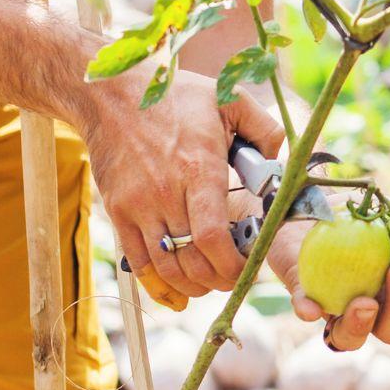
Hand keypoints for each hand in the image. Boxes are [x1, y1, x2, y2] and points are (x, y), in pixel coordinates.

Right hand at [83, 70, 282, 303]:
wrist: (111, 94)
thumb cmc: (174, 96)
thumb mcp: (229, 97)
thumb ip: (264, 128)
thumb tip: (278, 160)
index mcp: (198, 169)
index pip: (213, 237)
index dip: (232, 264)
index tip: (247, 267)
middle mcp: (166, 193)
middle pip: (193, 259)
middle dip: (219, 278)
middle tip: (234, 277)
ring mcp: (138, 206)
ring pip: (167, 267)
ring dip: (192, 285)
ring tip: (210, 282)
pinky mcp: (118, 212)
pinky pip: (138, 262)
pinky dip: (158, 286)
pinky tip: (177, 295)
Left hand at [267, 220, 389, 350]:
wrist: (317, 203)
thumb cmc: (365, 212)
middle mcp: (375, 311)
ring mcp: (339, 311)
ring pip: (350, 338)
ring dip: (360, 324)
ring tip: (364, 302)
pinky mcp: (306, 300)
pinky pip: (307, 312)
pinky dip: (308, 310)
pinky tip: (310, 306)